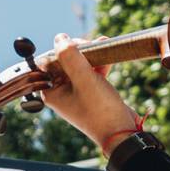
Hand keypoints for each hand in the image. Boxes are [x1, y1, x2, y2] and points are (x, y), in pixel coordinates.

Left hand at [41, 34, 139, 155]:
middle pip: (64, 61)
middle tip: (92, 45)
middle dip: (79, 49)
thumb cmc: (100, 110)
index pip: (48, 62)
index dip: (60, 49)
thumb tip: (59, 38)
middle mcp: (61, 92)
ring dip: (91, 54)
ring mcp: (76, 93)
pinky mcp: (91, 94)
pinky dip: (99, 64)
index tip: (76, 44)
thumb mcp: (84, 79)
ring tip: (103, 44)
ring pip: (79, 65)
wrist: (121, 132)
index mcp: (51, 91)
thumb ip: (70, 57)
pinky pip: (91, 73)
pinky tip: (108, 56)